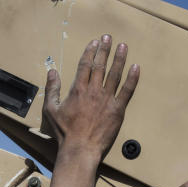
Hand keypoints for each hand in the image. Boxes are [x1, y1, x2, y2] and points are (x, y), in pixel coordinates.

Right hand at [43, 35, 138, 160]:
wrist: (80, 148)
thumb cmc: (64, 132)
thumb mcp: (51, 109)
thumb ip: (52, 89)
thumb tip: (52, 71)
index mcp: (78, 89)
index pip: (85, 65)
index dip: (90, 52)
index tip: (94, 42)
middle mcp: (94, 91)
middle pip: (100, 65)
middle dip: (104, 50)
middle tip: (108, 38)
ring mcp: (107, 99)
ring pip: (115, 74)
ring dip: (119, 59)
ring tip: (123, 46)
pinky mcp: (118, 110)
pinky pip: (127, 91)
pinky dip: (133, 79)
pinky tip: (136, 68)